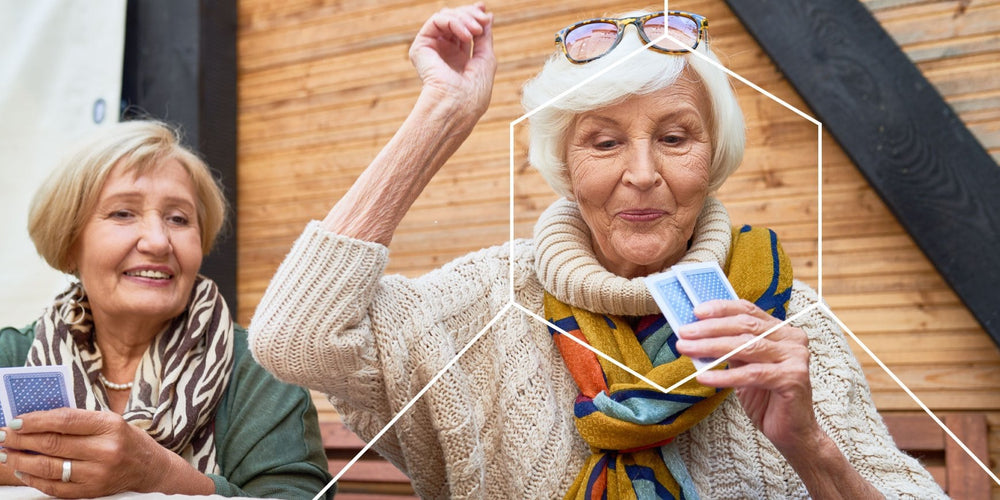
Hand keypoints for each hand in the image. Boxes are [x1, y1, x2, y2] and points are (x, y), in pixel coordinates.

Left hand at [0, 408, 212, 497]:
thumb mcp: (109, 421)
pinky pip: (55, 487)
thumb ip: (77, 420)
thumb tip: (35, 419)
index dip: (35, 420)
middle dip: (21, 440)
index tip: (15, 420)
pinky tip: (23, 471)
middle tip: (3, 436)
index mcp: (110, 425)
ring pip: (49, 467)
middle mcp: (105, 450)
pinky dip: (34, 479)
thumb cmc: (126, 440)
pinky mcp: (92, 491)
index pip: (65, 420)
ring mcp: (98, 473)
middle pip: (53, 444)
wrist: (150, 468)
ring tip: (6, 454)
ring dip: (21, 460)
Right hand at [409, 2, 495, 117]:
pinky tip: (466, 34)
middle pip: (455, 20)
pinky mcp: (420, 47)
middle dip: (470, 15)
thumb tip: (487, 15)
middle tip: (482, 20)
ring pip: (446, 17)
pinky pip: (436, 21)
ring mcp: (432, 49)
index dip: (473, 16)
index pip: (464, 30)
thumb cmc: (474, 93)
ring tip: (476, 30)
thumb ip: (484, 37)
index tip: (485, 12)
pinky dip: (453, 22)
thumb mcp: (486, 59)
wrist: (457, 107)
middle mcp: (443, 53)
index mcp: (458, 59)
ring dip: (464, 18)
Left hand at [674, 299, 820, 451]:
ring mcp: (795, 357)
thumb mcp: (744, 365)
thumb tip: (696, 335)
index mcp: (781, 330)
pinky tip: (704, 377)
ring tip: (687, 349)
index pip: (748, 310)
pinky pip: (752, 374)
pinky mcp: (793, 378)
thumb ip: (729, 348)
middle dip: (710, 328)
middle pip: (745, 326)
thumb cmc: (766, 397)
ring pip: (747, 346)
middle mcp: (792, 339)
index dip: (721, 309)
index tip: (696, 312)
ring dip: (711, 347)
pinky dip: (725, 375)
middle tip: (684, 333)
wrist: (791, 431)